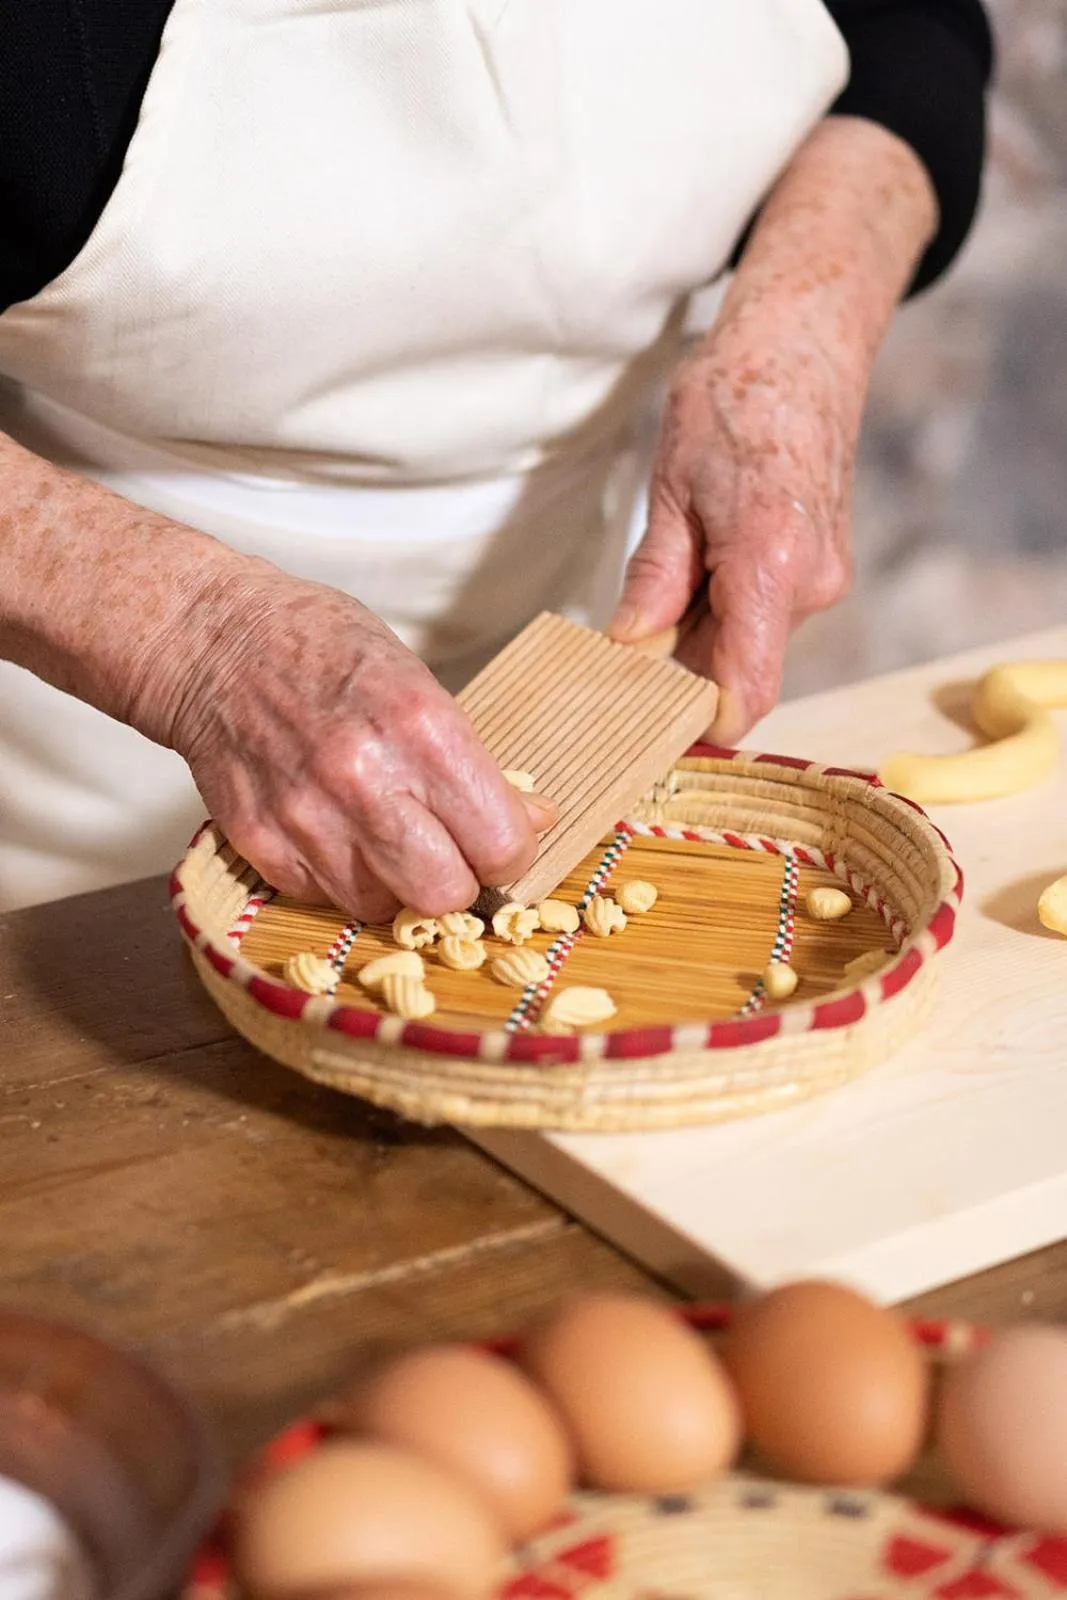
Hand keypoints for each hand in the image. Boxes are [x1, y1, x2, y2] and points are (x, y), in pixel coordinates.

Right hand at [157, 569, 554, 920]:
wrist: (212, 638)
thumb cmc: (321, 648)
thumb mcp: (418, 681)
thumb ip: (473, 761)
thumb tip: (531, 820)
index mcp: (420, 727)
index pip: (499, 843)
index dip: (509, 851)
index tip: (498, 840)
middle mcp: (363, 777)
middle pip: (443, 894)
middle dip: (457, 882)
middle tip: (447, 852)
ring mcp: (305, 815)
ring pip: (382, 907)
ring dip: (394, 884)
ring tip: (383, 835)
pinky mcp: (259, 841)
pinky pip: (322, 897)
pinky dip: (338, 877)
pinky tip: (334, 830)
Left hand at [613, 309, 855, 742]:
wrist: (801, 348)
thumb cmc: (734, 401)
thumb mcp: (671, 489)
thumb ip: (655, 577)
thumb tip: (630, 643)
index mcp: (770, 566)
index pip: (745, 691)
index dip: (698, 722)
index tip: (649, 725)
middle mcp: (811, 585)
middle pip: (738, 670)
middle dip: (681, 668)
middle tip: (623, 643)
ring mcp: (823, 578)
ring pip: (750, 641)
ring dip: (701, 631)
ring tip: (666, 573)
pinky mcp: (823, 568)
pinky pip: (765, 614)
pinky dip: (726, 607)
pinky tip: (700, 561)